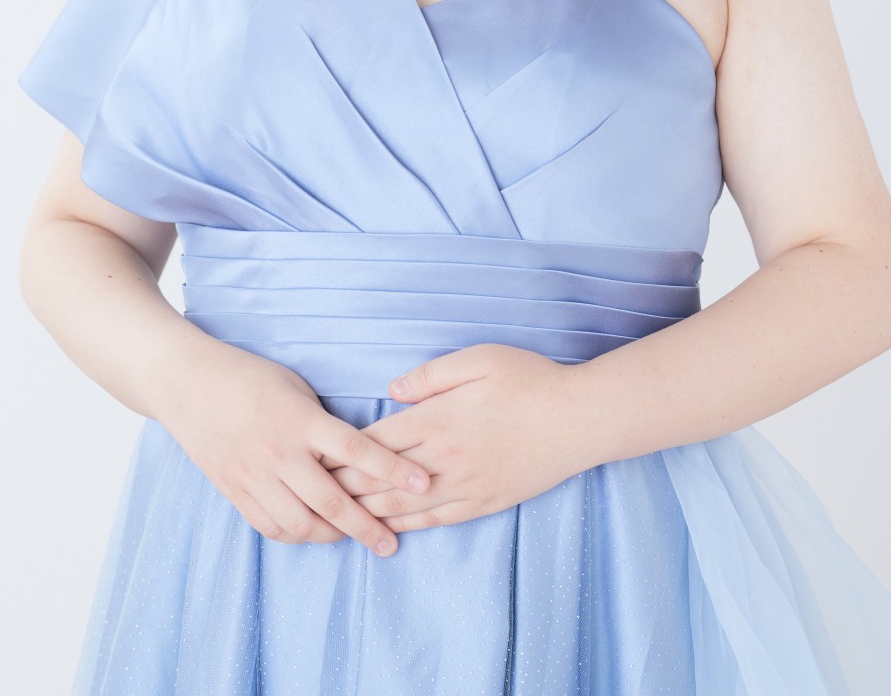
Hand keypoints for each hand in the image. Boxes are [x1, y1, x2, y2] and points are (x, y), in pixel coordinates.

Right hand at [154, 334, 431, 556]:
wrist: (188, 383)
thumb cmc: (248, 376)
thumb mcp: (295, 386)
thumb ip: (322, 422)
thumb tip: (355, 452)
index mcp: (301, 420)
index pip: (357, 450)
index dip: (393, 470)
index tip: (422, 484)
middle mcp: (280, 452)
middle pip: (333, 500)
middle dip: (368, 527)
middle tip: (391, 543)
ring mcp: (254, 476)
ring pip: (301, 524)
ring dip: (332, 536)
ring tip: (353, 536)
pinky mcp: (234, 490)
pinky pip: (270, 527)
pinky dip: (296, 535)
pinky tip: (312, 532)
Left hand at [320, 344, 581, 532]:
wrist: (578, 419)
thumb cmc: (530, 380)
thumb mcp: (479, 359)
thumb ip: (431, 376)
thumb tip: (392, 391)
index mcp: (438, 419)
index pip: (377, 441)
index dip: (343, 452)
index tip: (315, 458)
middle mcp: (444, 458)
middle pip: (382, 479)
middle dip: (345, 488)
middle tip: (312, 495)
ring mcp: (464, 485)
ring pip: (405, 507)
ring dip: (369, 514)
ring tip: (338, 520)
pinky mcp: (484, 502)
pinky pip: (437, 520)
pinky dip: (409, 527)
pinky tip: (390, 531)